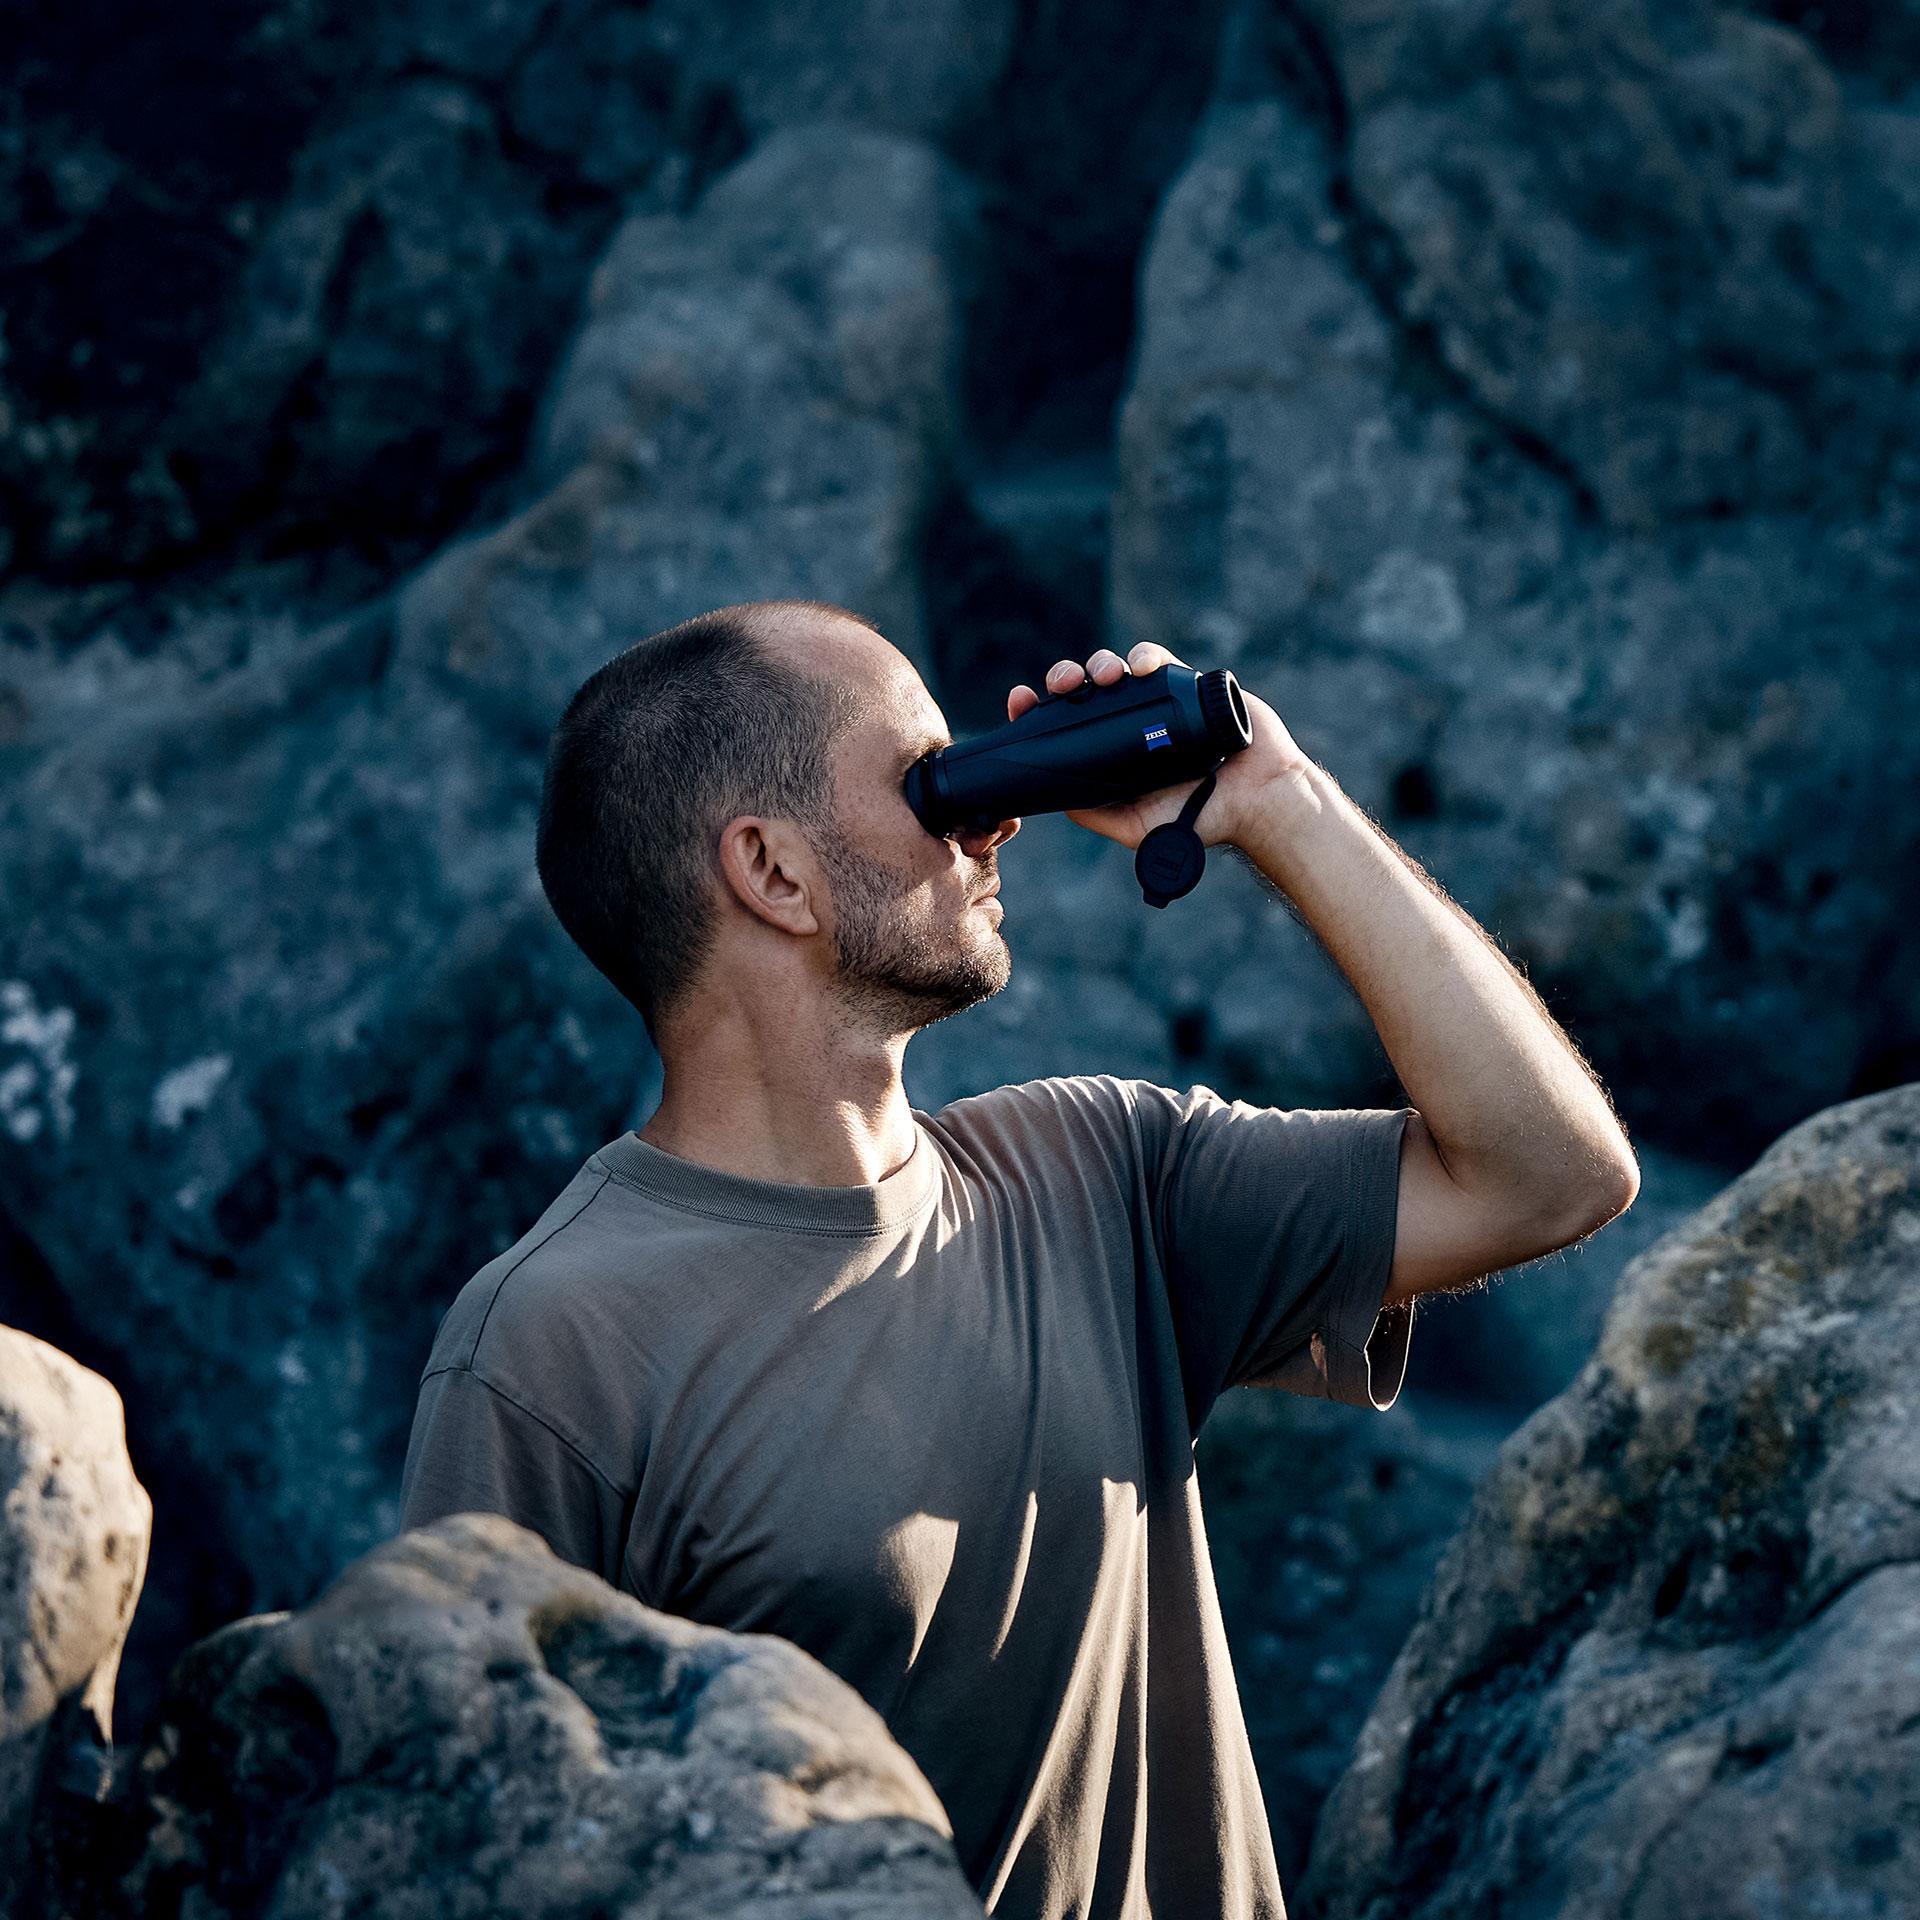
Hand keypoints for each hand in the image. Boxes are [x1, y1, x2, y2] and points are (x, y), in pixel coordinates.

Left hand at [1007, 643, 1312, 849]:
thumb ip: (1095, 813)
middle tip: (1062, 686)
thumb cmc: (1200, 818)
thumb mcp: (1136, 827)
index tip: (1021, 702)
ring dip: (1100, 664)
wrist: (1258, 800)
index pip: (1062, 723)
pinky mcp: (1185, 682)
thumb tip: (1056, 798)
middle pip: (1081, 688)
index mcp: (1108, 750)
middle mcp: (1127, 721)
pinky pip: (1156, 657)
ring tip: (1105, 677)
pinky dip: (1144, 655)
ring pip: (1114, 667)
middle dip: (1063, 679)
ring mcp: (1156, 699)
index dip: (1038, 709)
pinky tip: (1139, 666)